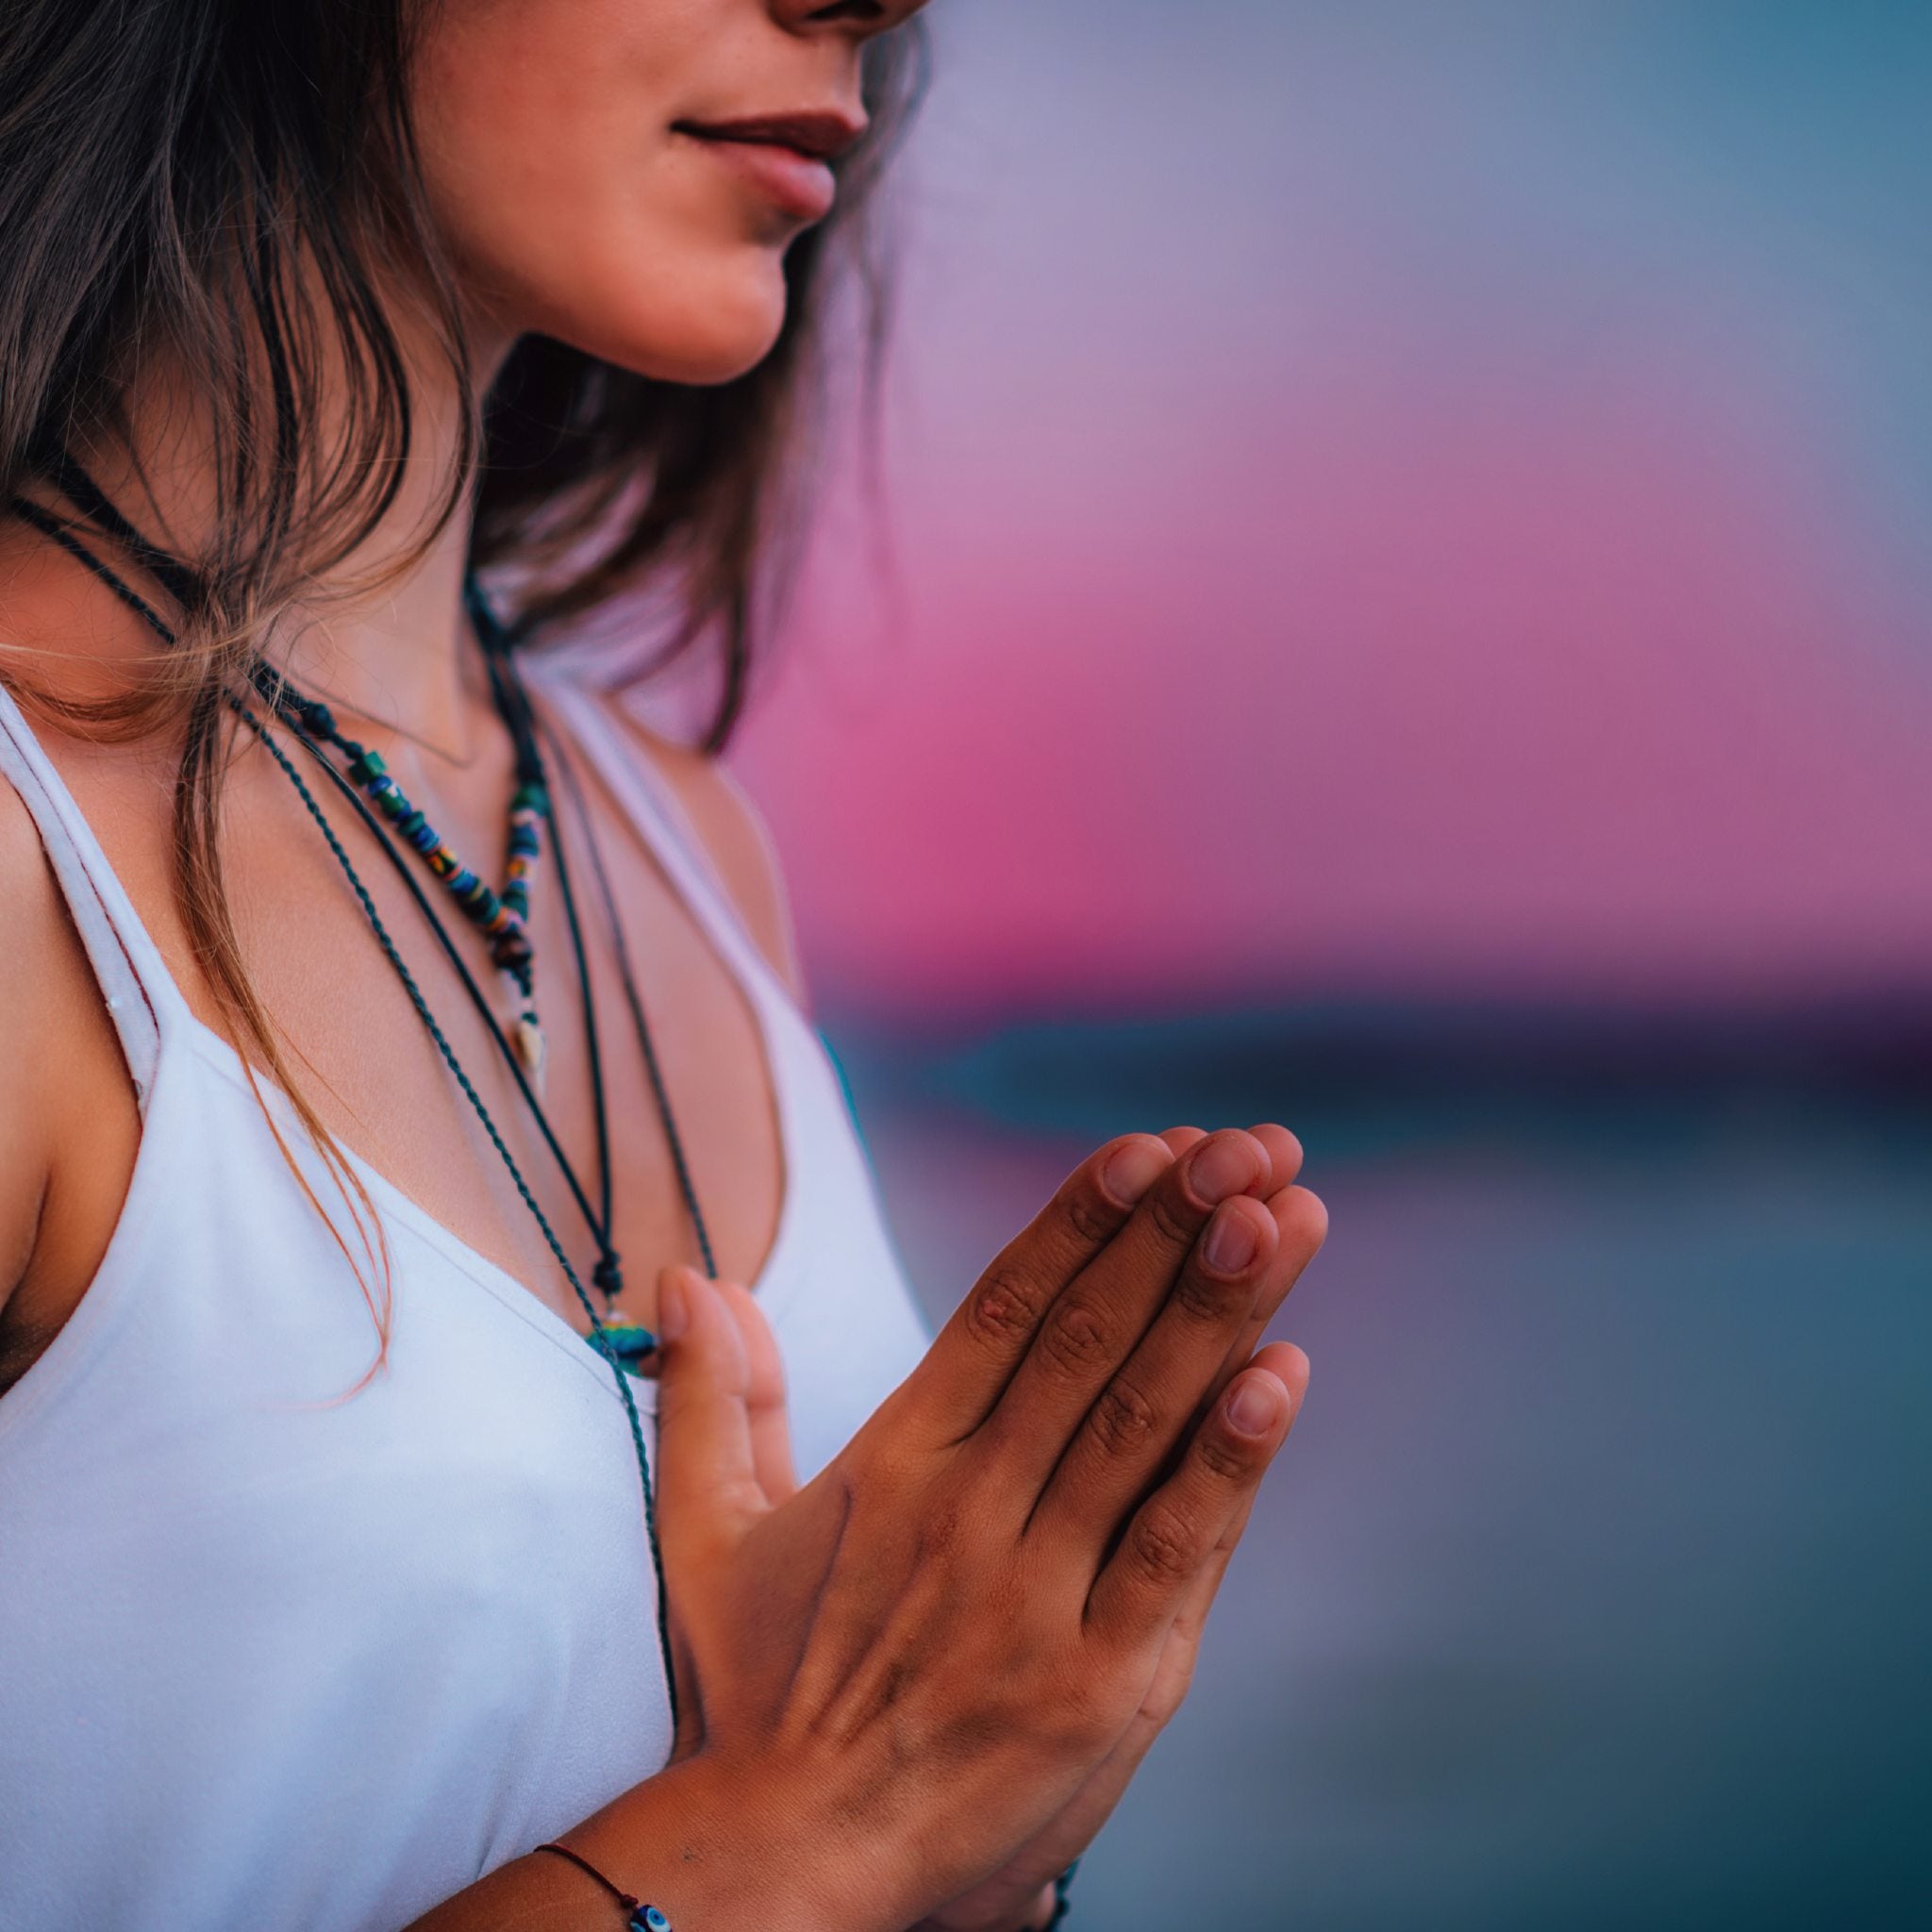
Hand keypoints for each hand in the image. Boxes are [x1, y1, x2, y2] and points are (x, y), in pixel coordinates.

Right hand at [608, 1125, 1318, 1931]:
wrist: (789, 1862)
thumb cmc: (761, 1690)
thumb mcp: (712, 1536)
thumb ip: (717, 1397)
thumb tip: (688, 1274)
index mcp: (898, 1461)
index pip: (1006, 1308)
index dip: (1085, 1220)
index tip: (1154, 1147)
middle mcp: (971, 1509)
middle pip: (1090, 1343)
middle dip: (1177, 1234)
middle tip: (1249, 1147)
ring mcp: (1038, 1593)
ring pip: (1141, 1423)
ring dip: (1220, 1312)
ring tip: (1287, 1215)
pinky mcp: (1101, 1681)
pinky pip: (1175, 1549)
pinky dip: (1231, 1459)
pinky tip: (1284, 1374)